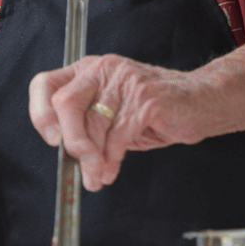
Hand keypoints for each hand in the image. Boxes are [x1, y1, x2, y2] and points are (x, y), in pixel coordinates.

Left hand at [27, 54, 205, 190]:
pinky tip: (112, 169)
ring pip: (93, 124)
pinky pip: (118, 136)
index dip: (40, 114)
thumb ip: (86, 126)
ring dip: (93, 160)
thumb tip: (65, 156)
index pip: (45, 84)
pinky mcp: (145, 99)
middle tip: (79, 167)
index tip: (52, 141)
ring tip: (98, 176)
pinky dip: (112, 159)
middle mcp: (103, 69)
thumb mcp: (112, 113)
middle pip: (65, 102)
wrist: (203, 101)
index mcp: (88, 70)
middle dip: (70, 142)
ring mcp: (125, 81)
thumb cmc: (155, 110)